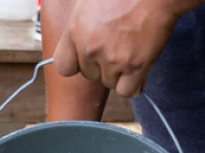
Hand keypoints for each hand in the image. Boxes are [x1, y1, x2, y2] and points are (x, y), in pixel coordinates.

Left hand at [52, 0, 196, 97]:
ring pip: (111, 83)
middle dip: (102, 65)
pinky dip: (135, 84)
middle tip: (118, 47)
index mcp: (75, 30)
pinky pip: (128, 91)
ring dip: (120, 73)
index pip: (64, 66)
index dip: (77, 64)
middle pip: (90, 75)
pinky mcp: (136, 66)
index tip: (88, 58)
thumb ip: (81, 22)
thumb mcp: (89, 1)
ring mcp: (113, 59)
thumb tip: (81, 32)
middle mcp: (91, 48)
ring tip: (132, 52)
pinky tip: (140, 69)